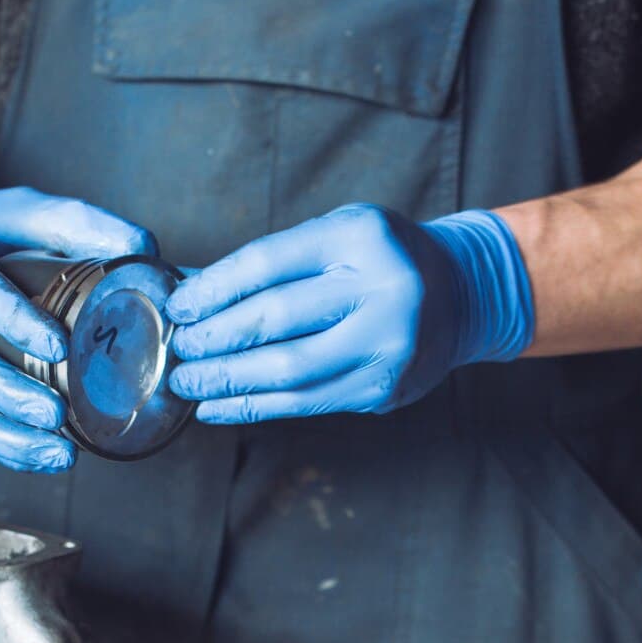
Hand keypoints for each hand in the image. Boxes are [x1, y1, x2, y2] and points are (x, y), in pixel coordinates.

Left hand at [164, 205, 534, 422]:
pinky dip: (254, 406)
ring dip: (227, 380)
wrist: (463, 294)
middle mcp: (382, 290)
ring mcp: (388, 345)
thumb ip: (271, 263)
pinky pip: (306, 404)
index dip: (213, 289)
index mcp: (361, 237)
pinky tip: (217, 406)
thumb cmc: (381, 259)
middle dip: (215, 338)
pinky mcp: (385, 388)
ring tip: (188, 382)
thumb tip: (189, 292)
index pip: (268, 264)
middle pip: (276, 319)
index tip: (178, 308)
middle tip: (180, 348)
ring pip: (288, 371)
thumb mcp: (336, 236)